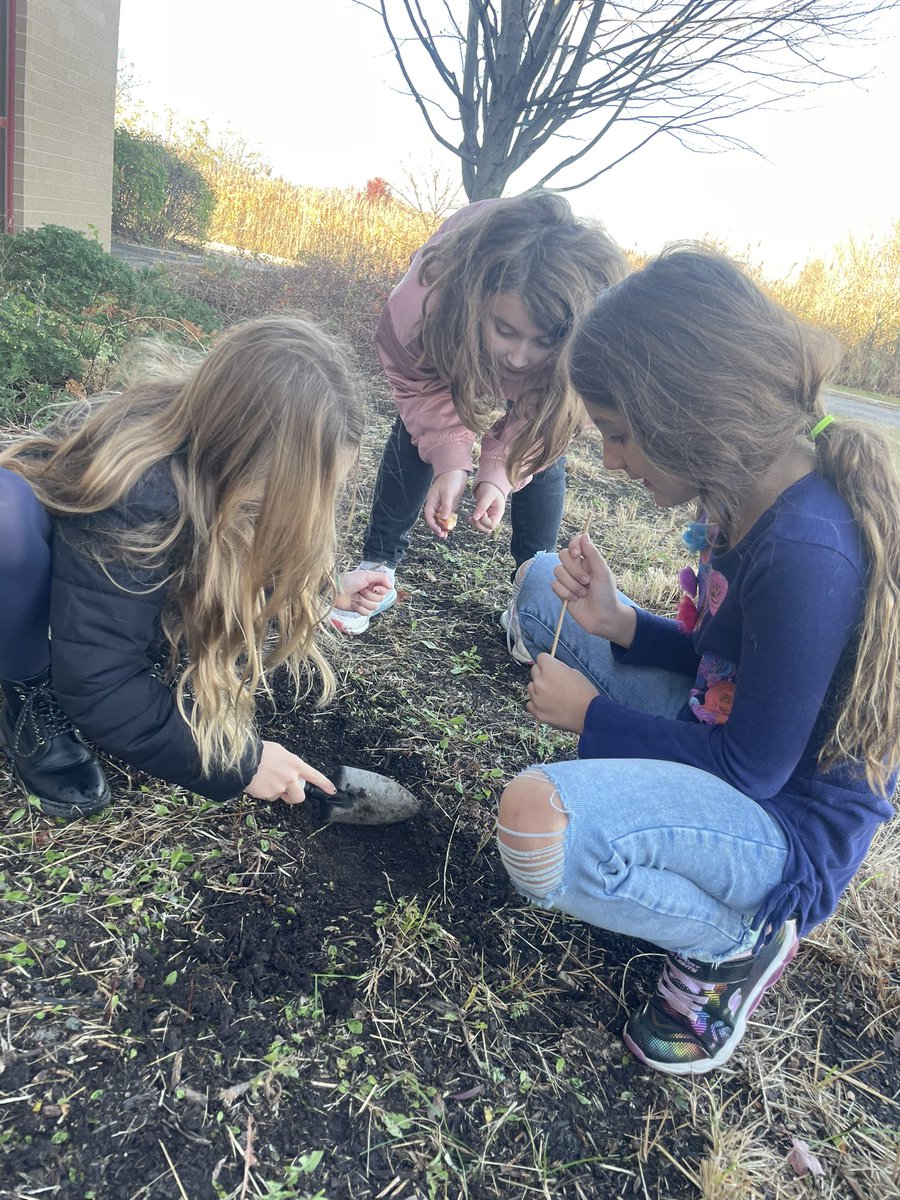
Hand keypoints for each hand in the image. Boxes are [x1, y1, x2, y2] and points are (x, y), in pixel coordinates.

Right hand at [244, 741, 336, 805]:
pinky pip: (269, 797)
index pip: (315, 776)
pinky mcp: (269, 795)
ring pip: (281, 796)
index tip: (332, 790)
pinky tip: (259, 782)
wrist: (244, 758)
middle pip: (300, 796)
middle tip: (285, 790)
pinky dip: (264, 792)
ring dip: (276, 792)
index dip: (325, 784)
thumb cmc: (260, 752)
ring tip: (265, 779)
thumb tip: (292, 772)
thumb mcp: (280, 752)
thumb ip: (290, 764)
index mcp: (295, 764)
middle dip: (294, 796)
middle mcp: (291, 777)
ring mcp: (280, 787)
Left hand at [332, 569, 393, 613]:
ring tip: (355, 596)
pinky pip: (367, 613)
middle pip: (381, 599)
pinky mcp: (359, 609)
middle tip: (360, 590)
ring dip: (364, 601)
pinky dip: (360, 609)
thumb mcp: (366, 575)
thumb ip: (382, 577)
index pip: (386, 590)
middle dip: (370, 595)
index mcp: (373, 582)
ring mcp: (365, 601)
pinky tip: (353, 604)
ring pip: (374, 607)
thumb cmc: (348, 581)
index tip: (373, 587)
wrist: (334, 591)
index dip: (381, 590)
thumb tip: (392, 586)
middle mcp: (370, 591)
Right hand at [424, 469, 468, 537]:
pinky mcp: (450, 504)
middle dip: (437, 528)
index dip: (432, 525)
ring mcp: (443, 505)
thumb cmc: (450, 479)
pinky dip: (448, 522)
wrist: (457, 470)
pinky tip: (451, 526)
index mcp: (432, 501)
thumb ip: (446, 505)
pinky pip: (447, 516)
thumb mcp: (448, 493)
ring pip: (440, 519)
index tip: (439, 531)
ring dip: (443, 526)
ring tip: (447, 534)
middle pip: (434, 519)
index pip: (429, 516)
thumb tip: (444, 518)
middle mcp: (436, 504)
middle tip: (443, 535)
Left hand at [470, 482, 505, 532]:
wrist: (490, 482)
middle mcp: (494, 516)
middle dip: (479, 525)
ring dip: (476, 525)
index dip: (484, 521)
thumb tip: (476, 517)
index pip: (491, 525)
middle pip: (487, 529)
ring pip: (483, 528)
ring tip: (470, 518)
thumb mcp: (487, 495)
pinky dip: (474, 522)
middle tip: (472, 517)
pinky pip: (479, 523)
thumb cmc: (491, 487)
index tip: (480, 513)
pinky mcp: (484, 515)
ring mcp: (489, 516)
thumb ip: (482, 506)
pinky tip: (470, 517)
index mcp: (498, 512)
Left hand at [527, 654, 598, 732]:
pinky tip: (548, 705)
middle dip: (543, 674)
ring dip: (539, 688)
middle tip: (555, 682)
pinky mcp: (537, 711)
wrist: (590, 715)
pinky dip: (537, 703)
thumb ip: (560, 668)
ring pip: (531, 687)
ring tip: (552, 695)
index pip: (541, 658)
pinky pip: (530, 703)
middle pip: (534, 671)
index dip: (548, 662)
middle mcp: (539, 682)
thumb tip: (552, 667)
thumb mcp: (575, 672)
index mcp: (549, 669)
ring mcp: (536, 698)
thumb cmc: (585, 693)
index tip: (553, 666)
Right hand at [553, 533, 635, 647]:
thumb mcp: (602, 572)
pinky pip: (554, 585)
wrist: (602, 618)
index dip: (573, 546)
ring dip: (572, 584)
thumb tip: (584, 535)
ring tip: (583, 593)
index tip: (578, 554)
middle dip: (574, 570)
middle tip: (587, 581)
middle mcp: (576, 567)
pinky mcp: (561, 591)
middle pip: (562, 555)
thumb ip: (592, 553)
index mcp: (588, 560)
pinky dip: (565, 593)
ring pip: (557, 571)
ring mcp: (568, 579)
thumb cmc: (607, 595)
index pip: (574, 543)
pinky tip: (575, 599)